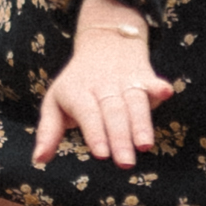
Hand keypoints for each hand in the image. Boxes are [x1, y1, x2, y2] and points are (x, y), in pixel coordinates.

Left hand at [35, 0, 177, 165]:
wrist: (104, 42)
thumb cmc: (75, 84)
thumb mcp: (55, 102)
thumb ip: (48, 131)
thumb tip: (39, 159)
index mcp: (76, 91)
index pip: (87, 113)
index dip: (95, 132)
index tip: (101, 154)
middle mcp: (101, 85)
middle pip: (112, 112)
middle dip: (120, 137)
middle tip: (125, 163)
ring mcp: (124, 79)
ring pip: (134, 101)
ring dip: (141, 122)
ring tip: (145, 145)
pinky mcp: (143, 76)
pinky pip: (151, 81)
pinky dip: (159, 86)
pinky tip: (166, 92)